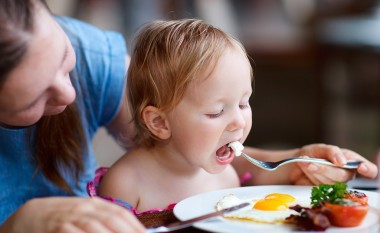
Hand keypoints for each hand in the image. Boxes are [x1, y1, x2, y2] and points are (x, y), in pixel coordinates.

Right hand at [1, 197, 145, 232]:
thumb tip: (131, 229)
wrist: (31, 215)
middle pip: (112, 221)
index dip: (136, 226)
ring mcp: (71, 218)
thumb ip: (105, 219)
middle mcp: (86, 208)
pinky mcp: (58, 228)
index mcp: (95, 204)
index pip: (121, 213)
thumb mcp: (86, 213)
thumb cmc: (64, 217)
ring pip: (96, 228)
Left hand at [289, 144, 377, 184]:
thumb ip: (332, 152)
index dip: (368, 170)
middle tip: (311, 163)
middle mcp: (346, 174)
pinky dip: (308, 176)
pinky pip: (318, 187)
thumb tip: (342, 161)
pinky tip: (305, 168)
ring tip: (305, 162)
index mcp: (351, 161)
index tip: (361, 168)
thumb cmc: (313, 154)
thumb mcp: (321, 148)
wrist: (297, 162)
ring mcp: (335, 184)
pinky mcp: (324, 192)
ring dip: (314, 171)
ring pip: (328, 182)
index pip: (370, 170)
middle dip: (325, 168)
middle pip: (342, 176)